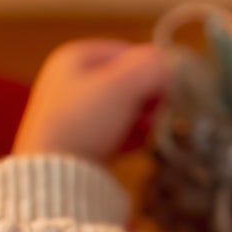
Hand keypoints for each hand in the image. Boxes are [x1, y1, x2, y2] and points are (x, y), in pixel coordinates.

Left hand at [12, 40, 172, 162]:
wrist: (53, 178)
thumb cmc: (83, 122)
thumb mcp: (122, 85)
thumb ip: (154, 67)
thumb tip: (177, 65)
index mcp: (74, 56)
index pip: (129, 52)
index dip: (152, 69)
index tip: (168, 89)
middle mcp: (69, 80)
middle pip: (126, 80)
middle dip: (148, 96)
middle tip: (160, 112)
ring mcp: (71, 112)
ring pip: (122, 106)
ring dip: (142, 117)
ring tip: (150, 130)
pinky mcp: (76, 141)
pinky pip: (112, 130)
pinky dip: (129, 135)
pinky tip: (137, 145)